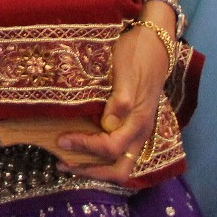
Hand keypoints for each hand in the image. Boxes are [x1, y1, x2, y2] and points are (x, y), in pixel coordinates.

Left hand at [56, 14, 170, 183]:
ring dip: (95, 167)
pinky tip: (84, 148)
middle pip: (120, 170)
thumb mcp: (125, 73)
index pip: (111, 148)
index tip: (61, 140)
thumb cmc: (137, 55)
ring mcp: (139, 131)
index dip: (85, 147)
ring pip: (120, 163)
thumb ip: (120, 100)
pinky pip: (120, 151)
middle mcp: (140, 133)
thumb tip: (108, 124)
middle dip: (91, 172)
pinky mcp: (134, 125)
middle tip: (64, 164)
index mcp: (138, 122)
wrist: (155, 44)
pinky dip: (101, 157)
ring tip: (70, 161)